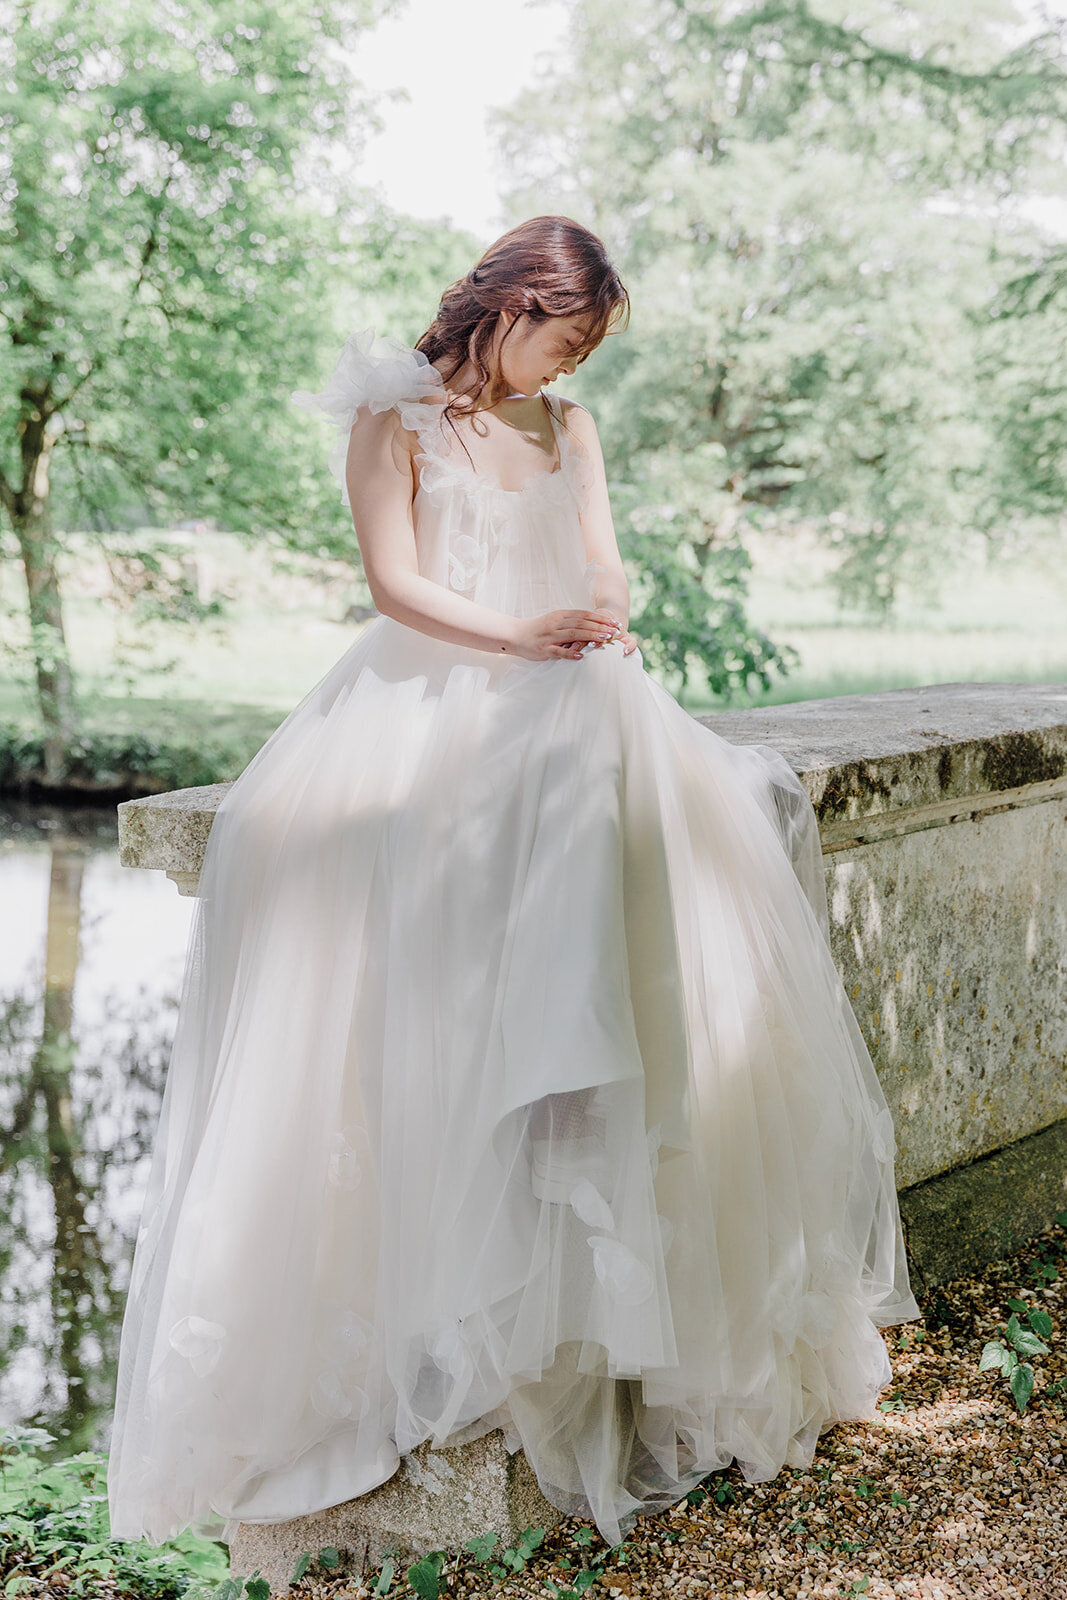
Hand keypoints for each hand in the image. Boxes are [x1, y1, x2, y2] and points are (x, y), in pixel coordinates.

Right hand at [511, 608, 629, 661]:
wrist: (516, 635)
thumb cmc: (539, 629)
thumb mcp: (555, 621)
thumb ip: (571, 622)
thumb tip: (592, 624)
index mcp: (560, 615)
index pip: (584, 615)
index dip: (600, 618)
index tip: (614, 623)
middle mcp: (556, 624)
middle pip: (581, 623)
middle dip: (600, 627)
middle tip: (614, 631)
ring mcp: (550, 636)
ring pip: (573, 635)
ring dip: (590, 636)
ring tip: (604, 639)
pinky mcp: (544, 649)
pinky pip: (559, 651)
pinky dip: (570, 654)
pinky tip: (581, 656)